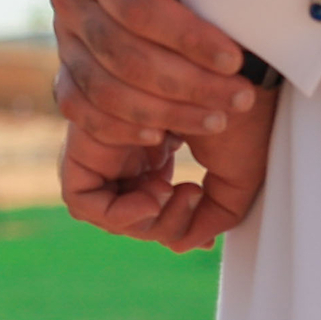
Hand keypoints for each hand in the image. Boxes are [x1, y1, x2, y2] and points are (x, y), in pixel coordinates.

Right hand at [49, 0, 257, 154]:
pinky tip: (162, 136)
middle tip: (240, 97)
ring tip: (218, 117)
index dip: (184, 36)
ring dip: (163, 111)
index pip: (133, 1)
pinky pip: (80, 108)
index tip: (233, 57)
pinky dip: (118, 127)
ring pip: (102, 87)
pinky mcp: (67, 67)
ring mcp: (65, 36)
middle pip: (119, 52)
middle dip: (185, 82)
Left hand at [61, 79, 273, 251]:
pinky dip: (114, 212)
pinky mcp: (85, 141)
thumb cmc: (241, 117)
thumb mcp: (235, 178)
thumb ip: (213, 215)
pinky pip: (80, 196)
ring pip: (99, 209)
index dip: (170, 223)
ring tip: (174, 191)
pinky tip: (155, 193)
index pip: (145, 205)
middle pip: (120, 212)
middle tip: (195, 197)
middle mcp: (124, 143)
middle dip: (159, 225)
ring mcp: (104, 142)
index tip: (202, 202)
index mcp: (155, 145)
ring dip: (140, 221)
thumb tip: (185, 243)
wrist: (234, 75)